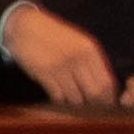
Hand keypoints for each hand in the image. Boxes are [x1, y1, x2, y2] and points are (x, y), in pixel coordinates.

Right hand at [1, 5, 124, 116]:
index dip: (108, 98)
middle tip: (88, 107)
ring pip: (76, 98)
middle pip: (95, 93)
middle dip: (93, 104)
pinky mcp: (44, 72)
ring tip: (69, 97)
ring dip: (73, 102)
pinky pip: (58, 96)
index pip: (107, 83)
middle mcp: (77, 58)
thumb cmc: (54, 36)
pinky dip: (59, 99)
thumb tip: (106, 90)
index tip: (104, 104)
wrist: (25, 25)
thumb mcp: (79, 43)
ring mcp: (60, 66)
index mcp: (90, 50)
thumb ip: (92, 63)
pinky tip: (56, 92)